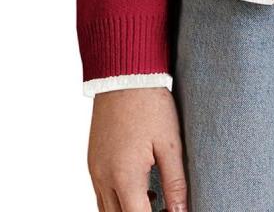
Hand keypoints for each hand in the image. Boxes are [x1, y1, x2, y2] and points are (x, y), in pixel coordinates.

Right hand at [88, 87, 187, 211]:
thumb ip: (175, 182)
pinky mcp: (92, 162)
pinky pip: (101, 194)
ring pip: (106, 210)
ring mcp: (95, 171)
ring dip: (128, 211)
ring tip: (154, 200)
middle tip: (164, 208)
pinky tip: (140, 189)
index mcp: (125, 176)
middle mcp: (104, 178)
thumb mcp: (170, 143)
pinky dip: (118, 200)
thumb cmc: (150, 104)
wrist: (124, 75)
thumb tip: (181, 211)